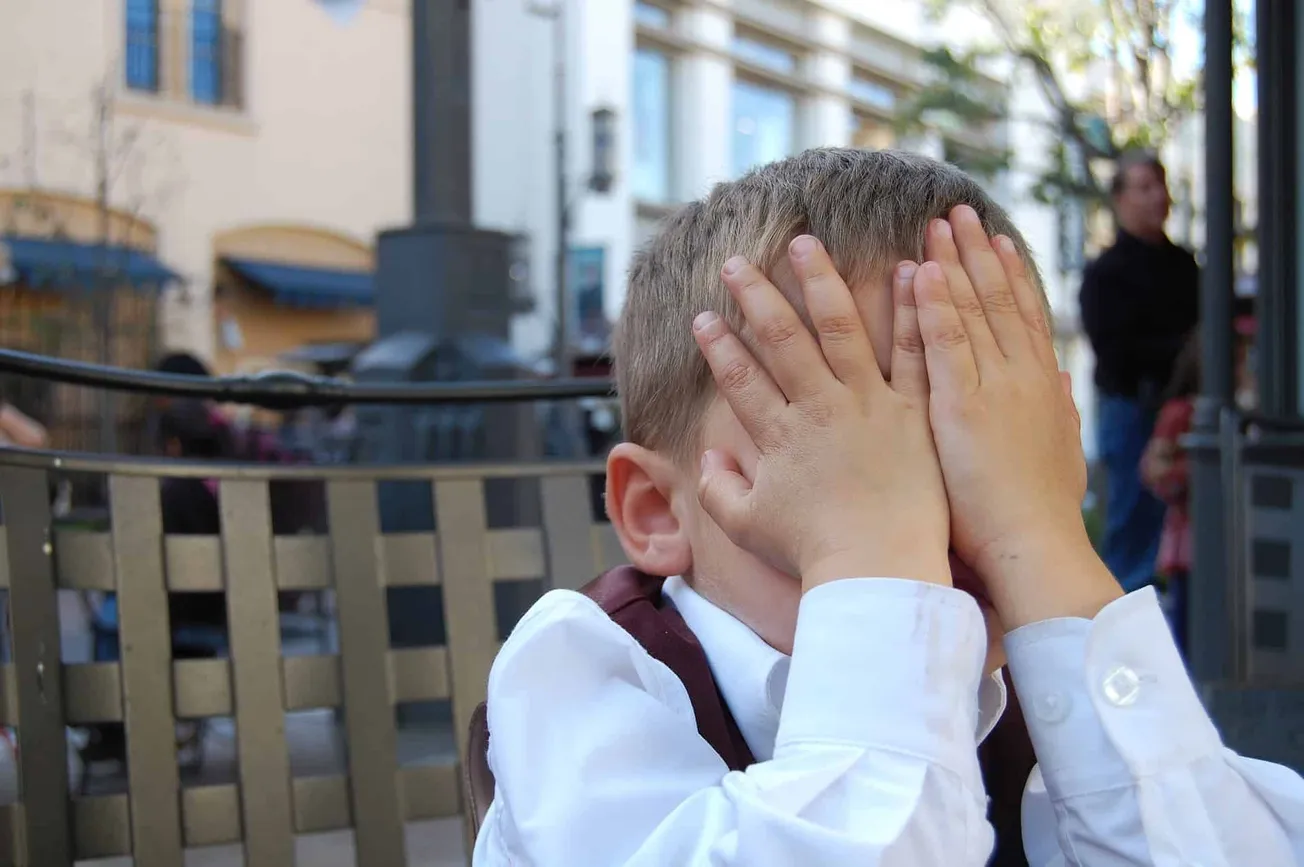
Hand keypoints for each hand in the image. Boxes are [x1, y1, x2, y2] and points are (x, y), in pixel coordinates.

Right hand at [691, 235, 950, 591]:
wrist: (880, 571)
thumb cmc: (814, 555)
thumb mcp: (749, 527)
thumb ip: (719, 489)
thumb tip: (706, 458)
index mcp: (780, 436)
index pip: (740, 378)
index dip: (717, 345)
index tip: (701, 316)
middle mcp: (820, 409)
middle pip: (782, 339)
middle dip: (755, 296)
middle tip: (736, 261)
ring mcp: (870, 405)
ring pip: (841, 328)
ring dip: (821, 281)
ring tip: (806, 244)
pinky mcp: (915, 412)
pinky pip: (914, 352)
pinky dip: (912, 310)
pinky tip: (910, 270)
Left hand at [912, 206, 1120, 626]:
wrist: (1033, 547)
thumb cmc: (1038, 513)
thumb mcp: (1059, 453)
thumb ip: (1059, 412)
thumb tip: (1065, 381)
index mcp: (1041, 388)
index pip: (1023, 317)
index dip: (1009, 274)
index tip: (995, 238)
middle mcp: (1021, 377)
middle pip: (998, 300)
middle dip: (976, 253)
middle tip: (957, 211)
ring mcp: (994, 388)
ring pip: (973, 311)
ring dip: (954, 263)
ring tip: (936, 223)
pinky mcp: (963, 407)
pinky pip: (947, 344)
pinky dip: (937, 305)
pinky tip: (924, 270)